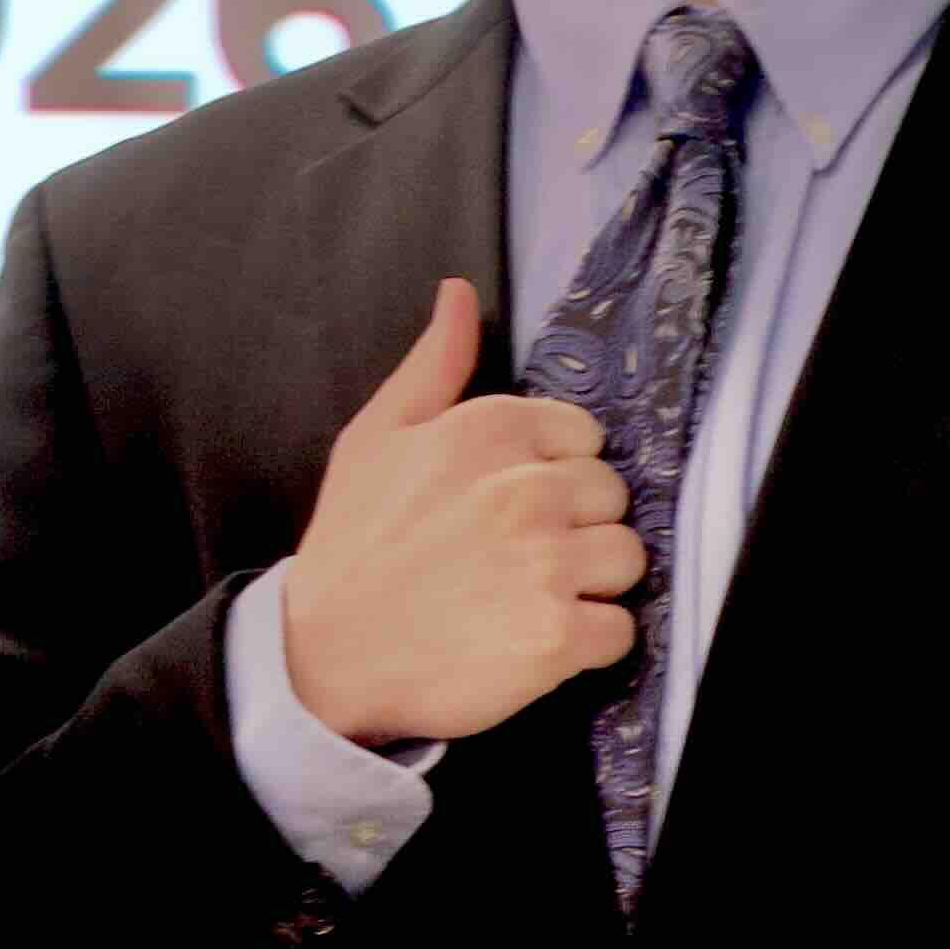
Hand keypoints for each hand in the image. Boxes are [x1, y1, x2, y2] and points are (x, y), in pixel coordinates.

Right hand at [261, 280, 642, 754]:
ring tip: (526, 596)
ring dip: (589, 582)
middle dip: (575, 525)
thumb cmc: (353, 543)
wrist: (322, 656)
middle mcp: (526, 489)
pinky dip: (586, 643)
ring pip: (627, 558)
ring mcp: (547, 564)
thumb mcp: (376, 436)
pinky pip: (619, 629)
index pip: (585, 437)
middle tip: (513, 555)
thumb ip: (435, 364)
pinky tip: (532, 639)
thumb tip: (461, 292)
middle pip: (612, 496)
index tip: (508, 504)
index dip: (553, 473)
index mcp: (488, 430)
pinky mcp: (558, 636)